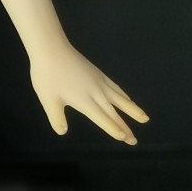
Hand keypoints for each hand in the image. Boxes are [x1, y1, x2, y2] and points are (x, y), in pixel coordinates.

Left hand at [29, 41, 149, 144]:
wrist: (52, 49)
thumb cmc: (47, 76)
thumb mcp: (48, 100)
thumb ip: (56, 118)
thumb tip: (62, 132)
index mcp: (85, 101)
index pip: (103, 119)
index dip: (114, 129)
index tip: (125, 138)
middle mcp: (96, 93)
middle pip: (114, 112)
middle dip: (125, 127)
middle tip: (134, 141)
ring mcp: (99, 82)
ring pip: (120, 98)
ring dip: (132, 110)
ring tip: (144, 118)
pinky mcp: (98, 73)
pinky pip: (116, 87)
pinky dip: (124, 96)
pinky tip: (127, 99)